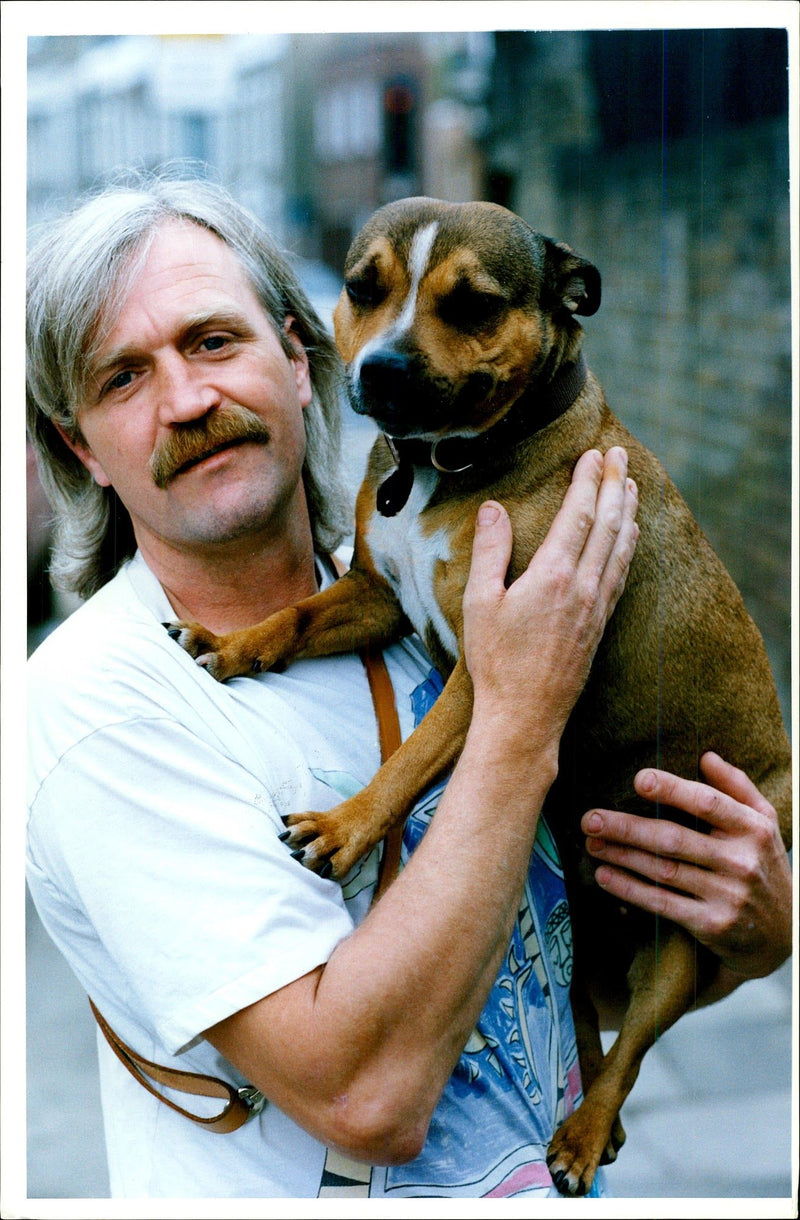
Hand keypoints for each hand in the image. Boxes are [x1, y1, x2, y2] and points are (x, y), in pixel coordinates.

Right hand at [463, 447, 638, 755]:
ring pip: (620, 547)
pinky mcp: (600, 625)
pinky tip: (630, 536)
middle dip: (615, 485)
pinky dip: (629, 547)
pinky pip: (621, 574)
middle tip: (621, 454)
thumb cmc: (496, 661)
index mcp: (553, 576)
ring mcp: (596, 607)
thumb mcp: (480, 603)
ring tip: (632, 485)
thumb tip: (493, 508)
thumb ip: (489, 552)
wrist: (525, 715)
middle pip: (607, 524)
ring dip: (628, 512)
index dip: (587, 481)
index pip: (577, 515)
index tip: (593, 455)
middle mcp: (583, 587)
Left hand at [581, 752, 791, 978]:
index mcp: (753, 828)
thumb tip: (706, 756)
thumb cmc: (764, 865)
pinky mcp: (712, 924)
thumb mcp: (764, 823)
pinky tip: (605, 876)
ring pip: (663, 870)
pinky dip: (630, 890)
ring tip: (592, 843)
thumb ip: (737, 787)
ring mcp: (727, 895)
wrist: (785, 933)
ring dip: (621, 856)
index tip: (639, 780)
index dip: (672, 790)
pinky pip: (662, 903)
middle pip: (674, 838)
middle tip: (591, 818)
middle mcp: (741, 861)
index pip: (708, 803)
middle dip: (627, 827)